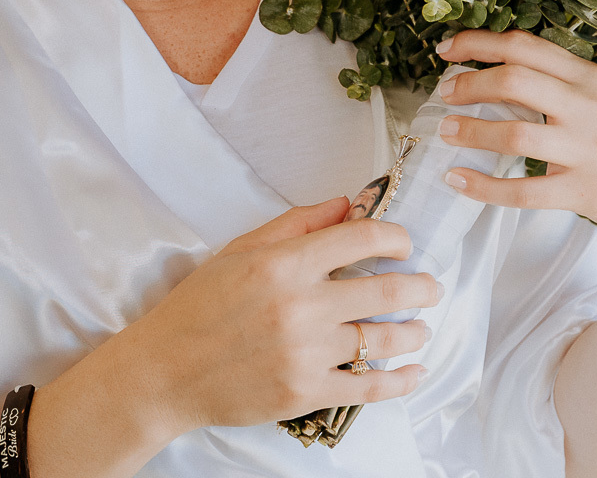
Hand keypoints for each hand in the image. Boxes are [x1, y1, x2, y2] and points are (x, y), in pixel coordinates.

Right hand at [119, 198, 439, 435]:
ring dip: (414, 330)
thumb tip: (346, 204)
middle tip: (431, 286)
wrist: (165, 370)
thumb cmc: (199, 306)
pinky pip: (369, 387)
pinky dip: (401, 381)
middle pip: (387, 290)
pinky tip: (415, 371)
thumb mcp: (241, 250)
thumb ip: (297, 224)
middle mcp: (301, 306)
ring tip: (421, 326)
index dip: (396, 237)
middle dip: (422, 286)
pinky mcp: (305, 392)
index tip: (405, 244)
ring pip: (384, 339)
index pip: (362, 238)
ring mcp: (306, 352)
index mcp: (285, 264)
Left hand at [435, 30, 596, 254]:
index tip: (446, 48)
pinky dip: (482, 185)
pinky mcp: (586, 193)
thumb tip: (499, 76)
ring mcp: (590, 151)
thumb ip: (562, 87)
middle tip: (444, 93)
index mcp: (593, 79)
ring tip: (445, 132)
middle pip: (514, 80)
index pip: (526, 47)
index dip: (478, 43)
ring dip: (470, 131)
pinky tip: (458, 180)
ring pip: (513, 133)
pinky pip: (522, 190)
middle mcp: (592, 108)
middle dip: (469, 83)